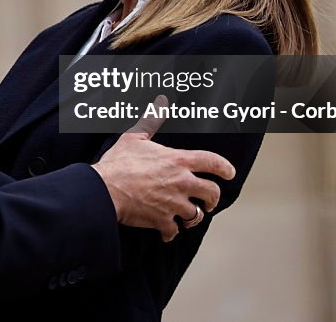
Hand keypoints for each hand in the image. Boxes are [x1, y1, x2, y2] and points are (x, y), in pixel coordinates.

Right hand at [91, 96, 234, 241]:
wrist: (105, 189)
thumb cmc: (119, 162)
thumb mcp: (135, 137)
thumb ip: (151, 121)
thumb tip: (159, 103)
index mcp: (178, 161)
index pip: (212, 162)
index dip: (225, 168)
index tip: (230, 173)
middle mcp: (181, 183)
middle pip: (212, 193)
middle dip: (213, 199)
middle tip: (209, 202)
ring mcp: (173, 203)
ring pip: (196, 215)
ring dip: (192, 217)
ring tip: (187, 217)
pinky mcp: (162, 220)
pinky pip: (174, 231)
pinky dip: (171, 232)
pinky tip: (166, 231)